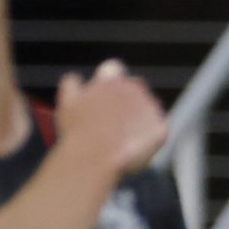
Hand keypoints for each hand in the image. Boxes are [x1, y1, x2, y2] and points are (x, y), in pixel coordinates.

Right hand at [56, 59, 167, 180]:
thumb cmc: (78, 132)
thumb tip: (77, 78)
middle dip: (127, 99)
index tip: (105, 96)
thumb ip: (72, 84)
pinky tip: (135, 144)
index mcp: (111, 78)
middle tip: (115, 120)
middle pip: (135, 87)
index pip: (115, 68)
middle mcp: (134, 88)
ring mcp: (150, 108)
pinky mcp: (160, 128)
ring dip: (140, 116)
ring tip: (122, 136)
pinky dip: (150, 135)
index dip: (109, 82)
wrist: (94, 160)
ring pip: (149, 107)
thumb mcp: (67, 103)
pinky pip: (159, 128)